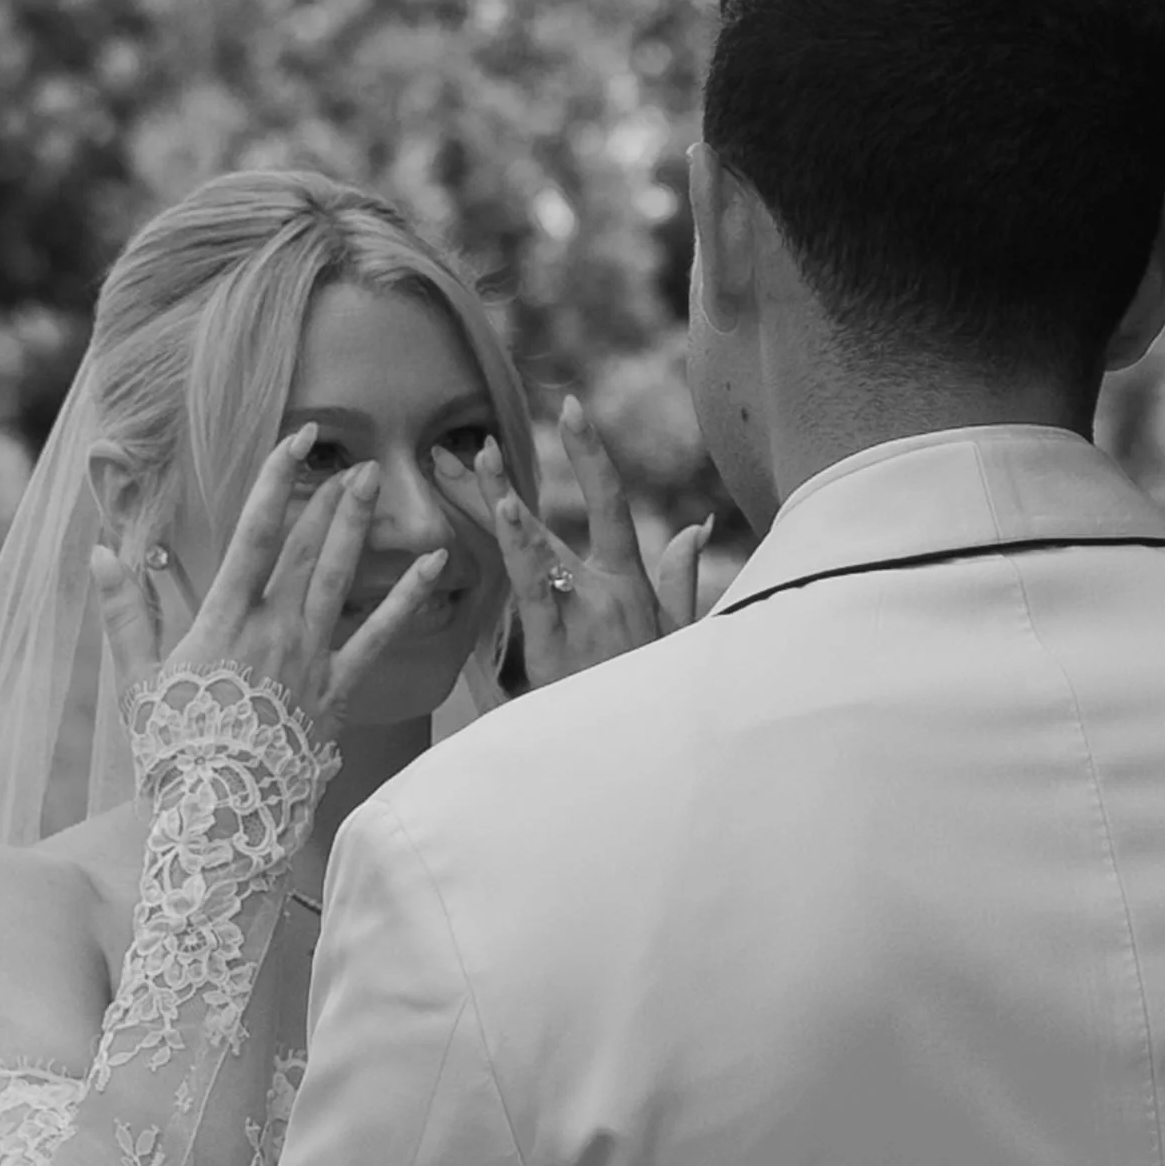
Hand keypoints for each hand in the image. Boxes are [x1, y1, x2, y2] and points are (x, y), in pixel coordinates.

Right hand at [91, 425, 451, 736]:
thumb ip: (123, 613)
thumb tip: (99, 552)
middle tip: (352, 458)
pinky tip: (434, 563)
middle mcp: (273, 630)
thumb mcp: (137, 681)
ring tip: (375, 484)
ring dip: (357, 527)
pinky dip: (406, 597)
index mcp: (224, 622)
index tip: (297, 438)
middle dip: (327, 499)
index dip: (276, 480)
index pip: (253, 535)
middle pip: (304, 549)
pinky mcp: (336, 690)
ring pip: (338, 578)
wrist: (220, 812)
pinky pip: (379, 636)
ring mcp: (309, 658)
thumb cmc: (174, 750)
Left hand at [435, 398, 710, 687]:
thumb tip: (694, 529)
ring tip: (478, 463)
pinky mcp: (557, 652)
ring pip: (534, 552)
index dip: (592, 453)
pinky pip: (532, 594)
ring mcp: (582, 620)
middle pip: (549, 524)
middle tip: (470, 447)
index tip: (571, 408)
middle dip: (504, 486)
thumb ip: (681, 581)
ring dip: (504, 506)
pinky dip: (519, 552)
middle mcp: (604, 594)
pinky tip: (505, 516)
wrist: (651, 757)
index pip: (612, 504)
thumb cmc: (656, 700)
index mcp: (629, 586)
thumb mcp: (676, 639)